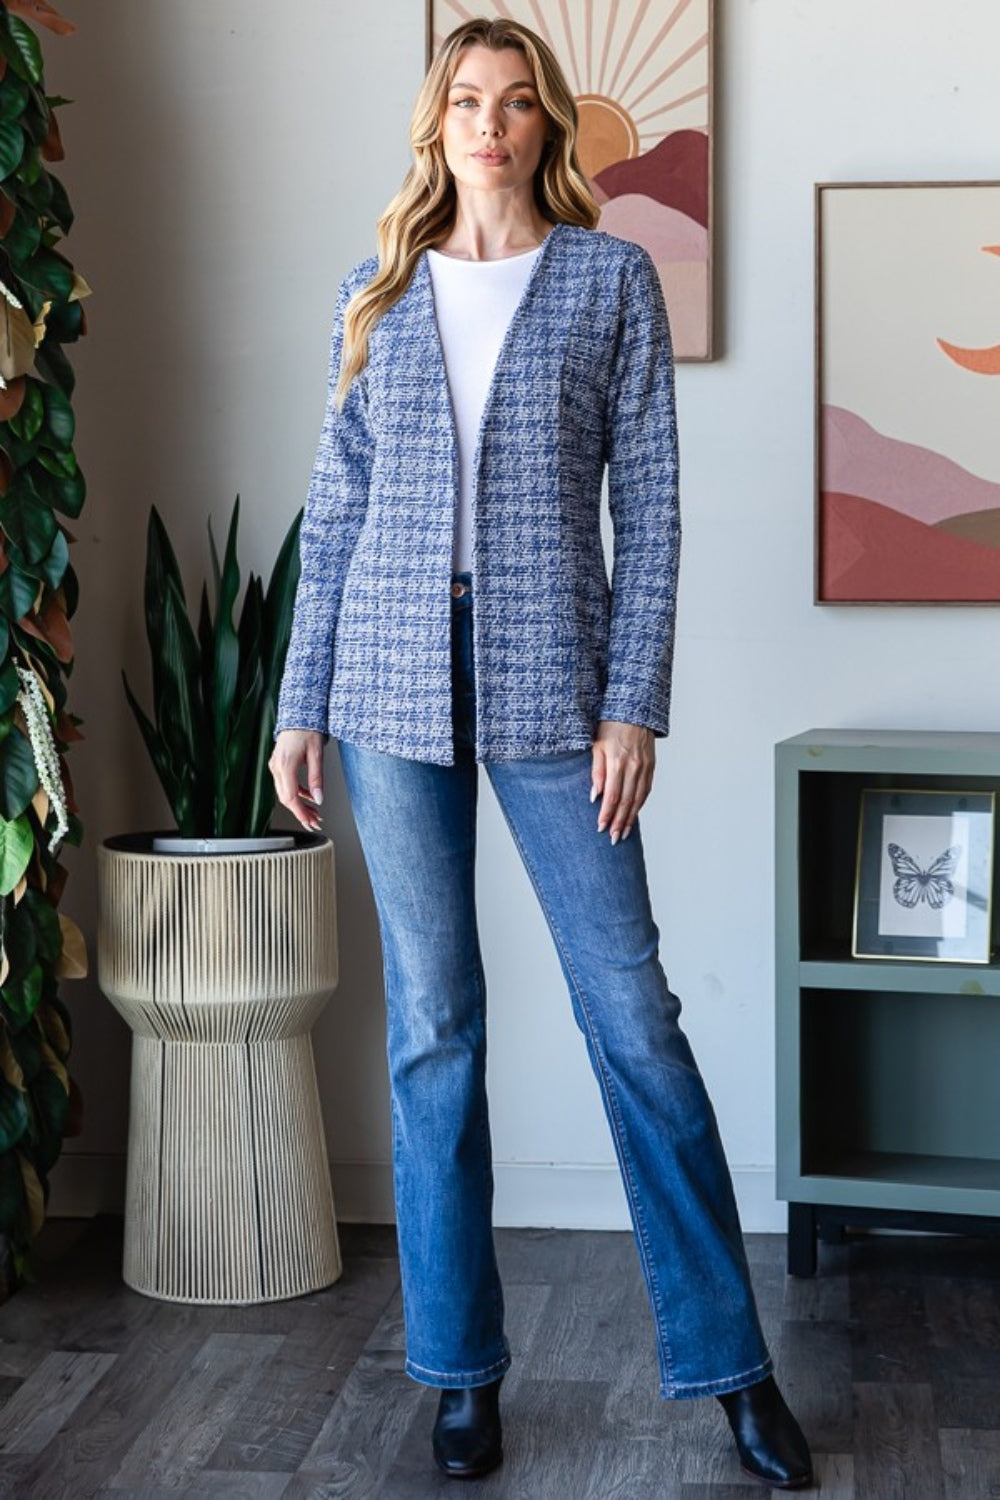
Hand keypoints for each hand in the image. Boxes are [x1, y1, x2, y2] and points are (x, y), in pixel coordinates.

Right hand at [269, 729, 324, 831]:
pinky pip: (285, 785)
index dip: (301, 813)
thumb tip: (319, 798)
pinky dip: (297, 794)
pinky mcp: (278, 766)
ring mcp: (275, 766)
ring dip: (299, 805)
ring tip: (314, 812)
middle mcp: (277, 767)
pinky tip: (308, 797)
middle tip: (315, 821)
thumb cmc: (308, 730)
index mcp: (286, 765)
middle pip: (286, 798)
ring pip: (285, 793)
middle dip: (301, 812)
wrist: (298, 716)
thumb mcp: (317, 755)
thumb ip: (317, 778)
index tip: (310, 822)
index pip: (291, 797)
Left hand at [590, 720, 654, 843]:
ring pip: (638, 799)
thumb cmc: (610, 726)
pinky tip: (633, 815)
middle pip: (627, 801)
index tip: (600, 828)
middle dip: (619, 822)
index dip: (607, 814)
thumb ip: (596, 771)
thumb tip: (595, 795)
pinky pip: (646, 790)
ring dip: (630, 818)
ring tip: (623, 833)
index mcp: (618, 761)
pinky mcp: (651, 766)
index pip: (613, 795)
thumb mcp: (597, 745)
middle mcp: (634, 767)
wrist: (635, 710)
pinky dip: (639, 805)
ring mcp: (645, 767)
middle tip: (613, 839)